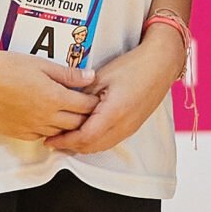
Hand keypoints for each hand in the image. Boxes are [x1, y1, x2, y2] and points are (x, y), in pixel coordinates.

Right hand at [0, 47, 100, 142]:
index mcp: (54, 98)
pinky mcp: (17, 133)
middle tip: (87, 109)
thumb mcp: (42, 64)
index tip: (96, 98)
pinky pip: (39, 137)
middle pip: (75, 124)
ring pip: (58, 133)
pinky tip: (47, 122)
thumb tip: (90, 77)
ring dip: (67, 126)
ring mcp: (31, 127)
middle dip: (85, 117)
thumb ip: (68, 74)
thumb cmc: (8, 67)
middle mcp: (45, 117)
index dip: (93, 103)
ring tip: (69, 115)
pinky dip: (47, 131)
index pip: (84, 106)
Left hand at [46, 33, 181, 156]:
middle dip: (70, 146)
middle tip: (53, 141)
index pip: (84, 137)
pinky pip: (110, 141)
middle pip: (91, 147)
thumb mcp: (102, 76)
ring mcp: (130, 128)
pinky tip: (85, 133)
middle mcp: (123, 126)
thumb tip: (65, 104)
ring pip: (100, 147)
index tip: (50, 139)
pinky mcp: (133, 126)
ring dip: (82, 145)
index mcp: (114, 113)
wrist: (161, 64)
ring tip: (66, 138)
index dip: (64, 141)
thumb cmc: (134, 66)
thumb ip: (83, 94)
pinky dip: (94, 141)